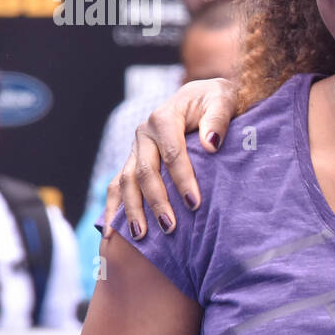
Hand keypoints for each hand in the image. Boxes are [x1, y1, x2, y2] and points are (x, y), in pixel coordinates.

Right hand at [102, 77, 238, 239]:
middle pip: (145, 171)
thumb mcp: (222, 100)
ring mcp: (135, 149)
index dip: (183, 179)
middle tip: (170, 227)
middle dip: (157, 201)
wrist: (201, 98)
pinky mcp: (132, 161)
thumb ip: (218, 118)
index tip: (195, 203)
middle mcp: (143, 133)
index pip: (172, 153)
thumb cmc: (215, 101)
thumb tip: (211, 143)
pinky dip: (113, 210)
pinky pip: (117, 187)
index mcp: (164, 117)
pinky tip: (112, 234)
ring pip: (126, 182)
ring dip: (132, 210)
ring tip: (141, 236)